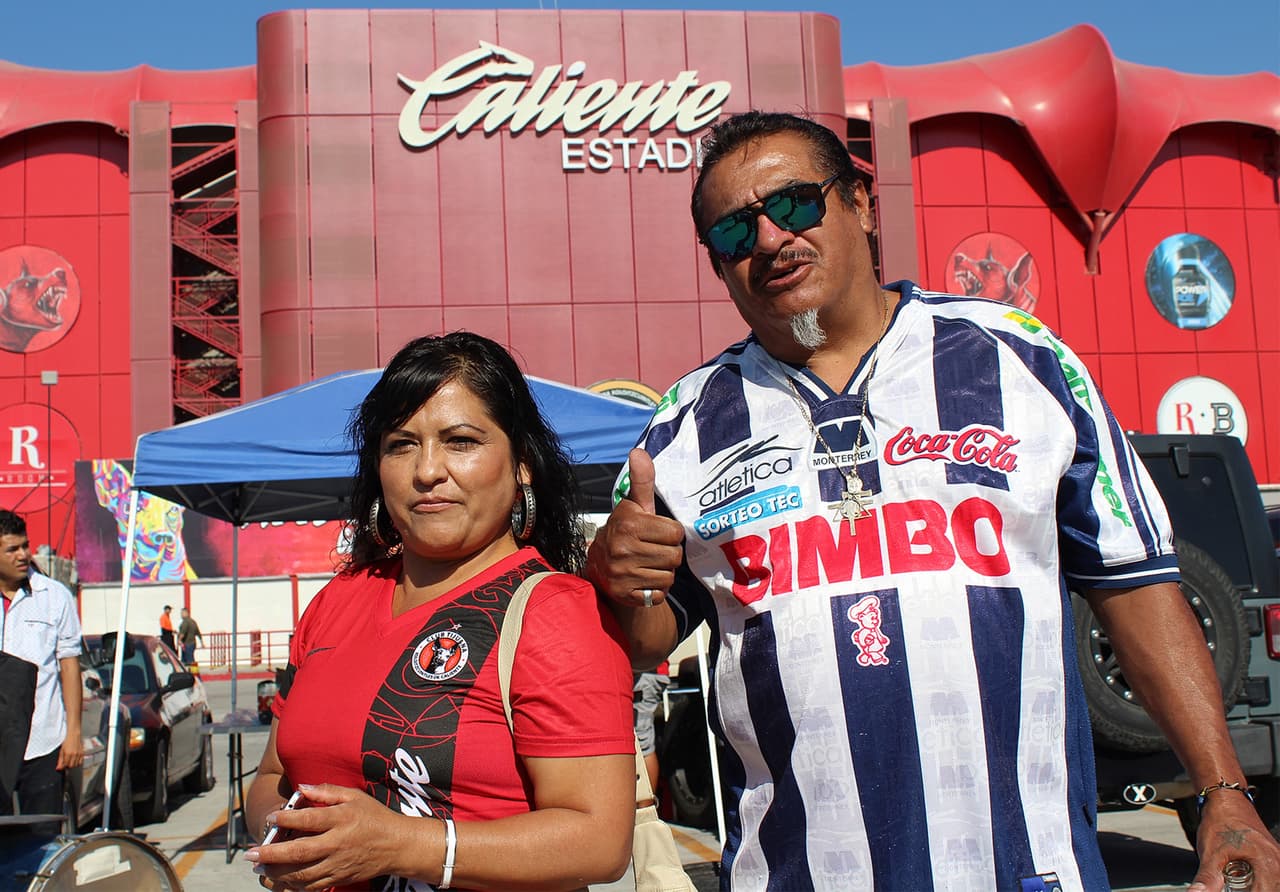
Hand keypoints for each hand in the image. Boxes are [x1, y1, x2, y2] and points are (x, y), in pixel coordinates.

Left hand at [57, 733, 83, 770]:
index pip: (65, 765)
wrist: (74, 735)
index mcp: (68, 754)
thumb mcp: (61, 751)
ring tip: (70, 761)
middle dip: (68, 766)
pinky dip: (78, 762)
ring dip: (72, 764)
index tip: (61, 765)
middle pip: (71, 766)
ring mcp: (79, 754)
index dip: (63, 766)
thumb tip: (58, 768)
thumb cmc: (67, 741)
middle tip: (66, 762)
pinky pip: (81, 762)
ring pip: (76, 765)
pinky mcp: (82, 753)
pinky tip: (75, 759)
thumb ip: (60, 760)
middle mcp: (74, 754)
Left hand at [245, 783, 419, 890]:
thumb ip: (327, 791)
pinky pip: (311, 886)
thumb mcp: (355, 796)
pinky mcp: (339, 878)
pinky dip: (292, 886)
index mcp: (342, 819)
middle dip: (271, 854)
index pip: (310, 818)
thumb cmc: (374, 817)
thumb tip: (301, 788)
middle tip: (250, 855)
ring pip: (302, 874)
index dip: (287, 817)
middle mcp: (338, 843)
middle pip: (300, 852)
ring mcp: (338, 864)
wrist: (397, 846)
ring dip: (277, 873)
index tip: (270, 816)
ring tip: (259, 869)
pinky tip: (279, 881)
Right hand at [585, 449, 684, 607]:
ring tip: (647, 565)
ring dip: (662, 572)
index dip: (669, 534)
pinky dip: (655, 590)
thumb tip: (639, 451)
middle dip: (668, 554)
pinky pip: (658, 594)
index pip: (675, 533)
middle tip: (652, 550)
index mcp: (628, 524)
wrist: (599, 567)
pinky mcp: (624, 594)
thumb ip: (642, 480)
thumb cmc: (626, 531)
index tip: (655, 533)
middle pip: (675, 557)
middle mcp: (623, 549)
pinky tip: (642, 580)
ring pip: (669, 577)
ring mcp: (622, 574)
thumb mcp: (634, 505)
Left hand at [1189, 792, 1279, 890]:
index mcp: (1267, 865)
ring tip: (1231, 881)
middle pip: (1268, 890)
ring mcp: (1277, 862)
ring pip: (1269, 886)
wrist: (1225, 800)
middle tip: (1229, 884)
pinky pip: (1268, 879)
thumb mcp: (1210, 853)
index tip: (1228, 890)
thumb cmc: (1220, 821)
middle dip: (1248, 890)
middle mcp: (1277, 865)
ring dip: (1253, 887)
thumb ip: (1208, 878)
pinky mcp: (1272, 860)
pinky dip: (1256, 884)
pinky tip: (1240, 882)